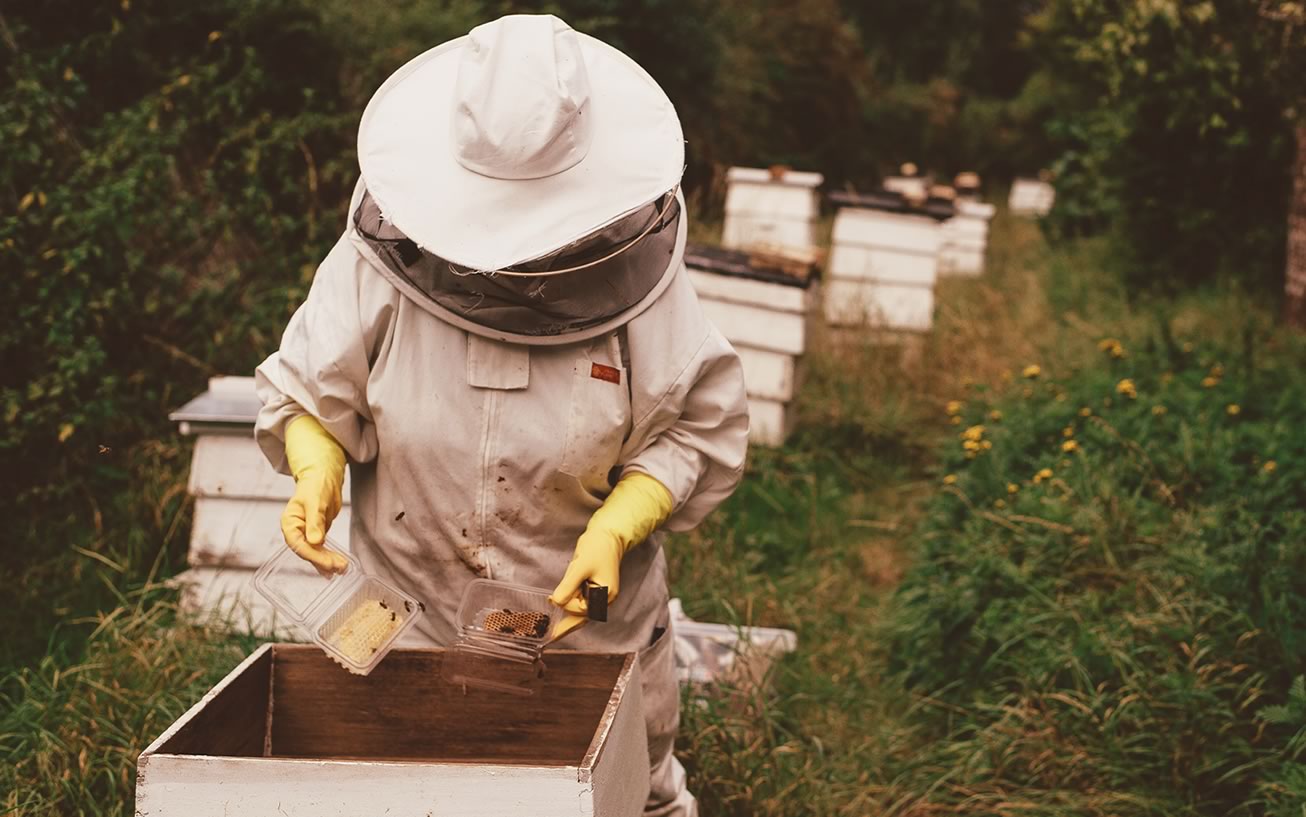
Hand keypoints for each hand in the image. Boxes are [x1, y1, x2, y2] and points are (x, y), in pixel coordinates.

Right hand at [281, 415, 347, 574]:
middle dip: (323, 561)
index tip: (328, 563)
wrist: (323, 477)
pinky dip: (329, 557)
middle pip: (307, 551)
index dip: (313, 555)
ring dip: (327, 562)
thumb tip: (315, 541)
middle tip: (339, 567)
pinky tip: (337, 566)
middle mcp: (296, 530)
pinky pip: (321, 549)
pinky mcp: (316, 534)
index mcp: (290, 522)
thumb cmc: (316, 484)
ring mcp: (306, 533)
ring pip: (315, 552)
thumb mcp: (316, 501)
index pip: (298, 544)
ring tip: (342, 569)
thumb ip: (315, 521)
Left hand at [549, 529, 622, 639]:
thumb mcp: (580, 567)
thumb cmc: (597, 548)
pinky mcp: (594, 590)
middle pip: (583, 616)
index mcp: (606, 595)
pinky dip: (571, 609)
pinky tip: (563, 620)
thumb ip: (568, 586)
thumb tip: (556, 602)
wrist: (607, 536)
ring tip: (555, 627)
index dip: (565, 604)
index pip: (581, 608)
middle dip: (567, 623)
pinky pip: (582, 604)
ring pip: (582, 611)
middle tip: (551, 637)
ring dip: (568, 614)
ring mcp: (600, 596)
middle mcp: (605, 599)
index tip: (551, 599)